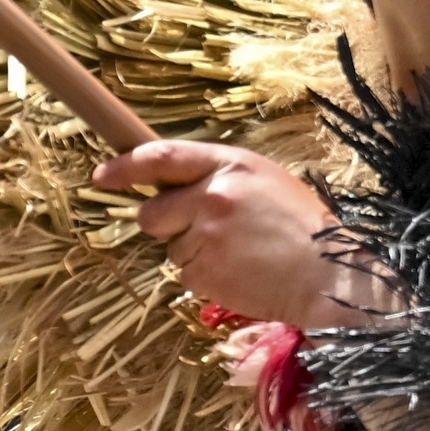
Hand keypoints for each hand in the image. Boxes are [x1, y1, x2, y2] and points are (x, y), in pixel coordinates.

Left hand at [106, 141, 358, 328]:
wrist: (327, 273)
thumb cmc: (303, 226)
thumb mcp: (265, 182)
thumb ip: (220, 178)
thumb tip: (173, 187)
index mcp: (231, 165)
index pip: (162, 157)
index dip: (125, 166)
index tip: (102, 175)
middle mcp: (212, 196)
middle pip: (152, 211)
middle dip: (165, 223)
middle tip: (202, 231)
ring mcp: (205, 236)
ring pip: (170, 245)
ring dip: (193, 250)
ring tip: (238, 252)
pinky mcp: (202, 272)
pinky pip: (184, 272)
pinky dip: (204, 273)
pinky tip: (238, 271)